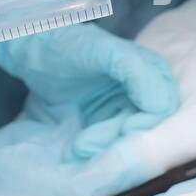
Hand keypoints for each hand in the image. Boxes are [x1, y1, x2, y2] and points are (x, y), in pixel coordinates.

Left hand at [0, 23, 178, 157]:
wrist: (35, 52)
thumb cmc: (69, 45)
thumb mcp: (102, 50)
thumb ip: (135, 69)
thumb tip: (158, 106)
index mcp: (152, 71)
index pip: (160, 108)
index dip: (143, 125)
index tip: (118, 133)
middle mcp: (144, 92)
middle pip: (143, 130)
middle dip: (115, 141)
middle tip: (82, 146)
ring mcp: (125, 109)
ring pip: (125, 141)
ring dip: (101, 149)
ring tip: (74, 148)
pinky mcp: (106, 122)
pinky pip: (109, 144)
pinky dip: (95, 150)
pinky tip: (75, 149)